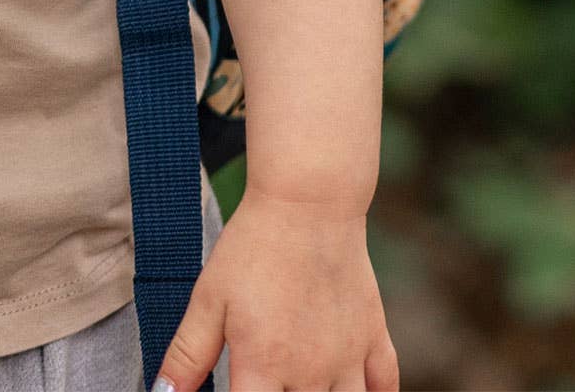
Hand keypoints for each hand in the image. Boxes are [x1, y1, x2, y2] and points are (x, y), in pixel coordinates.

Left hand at [151, 188, 400, 391]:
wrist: (308, 202)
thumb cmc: (253, 247)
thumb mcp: (208, 297)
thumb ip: (187, 354)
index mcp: (264, 365)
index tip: (236, 390)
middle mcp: (310, 374)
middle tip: (272, 383)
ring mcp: (348, 359)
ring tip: (304, 386)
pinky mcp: (375, 337)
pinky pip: (386, 387)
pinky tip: (355, 389)